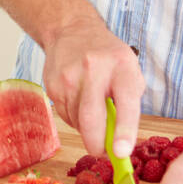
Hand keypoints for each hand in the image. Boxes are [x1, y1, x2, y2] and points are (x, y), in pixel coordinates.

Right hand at [41, 17, 143, 157]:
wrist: (73, 31)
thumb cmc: (109, 57)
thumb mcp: (130, 72)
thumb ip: (129, 105)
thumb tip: (120, 144)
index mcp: (122, 67)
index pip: (125, 103)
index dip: (124, 131)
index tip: (121, 153)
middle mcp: (94, 70)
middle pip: (91, 119)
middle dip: (97, 144)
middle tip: (103, 152)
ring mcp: (69, 77)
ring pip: (77, 121)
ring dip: (87, 128)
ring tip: (93, 110)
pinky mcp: (52, 84)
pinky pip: (64, 115)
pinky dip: (74, 118)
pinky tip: (79, 101)